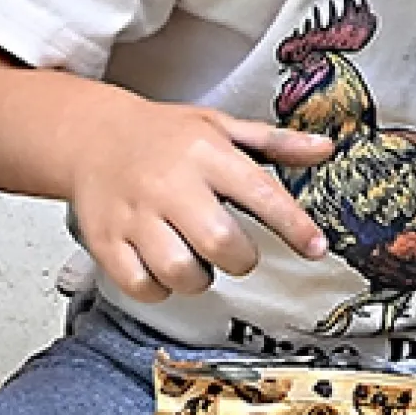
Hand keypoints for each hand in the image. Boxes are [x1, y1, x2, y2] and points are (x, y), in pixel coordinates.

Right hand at [67, 97, 333, 301]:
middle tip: (237, 252)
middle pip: (220, 241)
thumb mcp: (220, 126)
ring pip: (178, 270)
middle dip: (241, 259)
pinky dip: (159, 288)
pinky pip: (140, 285)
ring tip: (198, 260)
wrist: (90, 135)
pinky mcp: (106, 240)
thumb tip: (324, 149)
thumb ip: (275, 143)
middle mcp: (170, 185)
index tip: (316, 247)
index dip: (294, 226)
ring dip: (199, 278)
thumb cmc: (163, 136)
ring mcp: (134, 215)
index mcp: (206, 154)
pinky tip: (164, 270)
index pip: (261, 194)